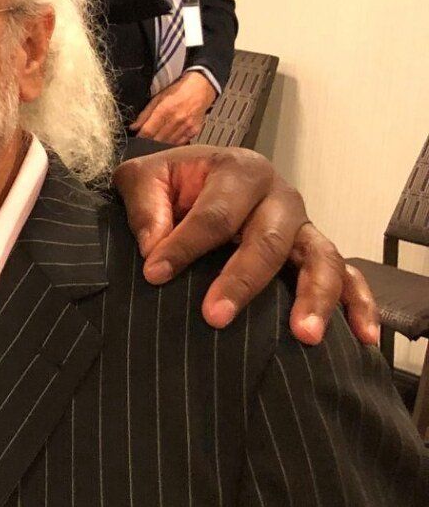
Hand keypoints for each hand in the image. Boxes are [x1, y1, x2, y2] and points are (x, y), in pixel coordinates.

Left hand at [114, 145, 378, 346]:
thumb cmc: (171, 182)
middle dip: (242, 280)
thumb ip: (144, 205)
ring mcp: (303, 225)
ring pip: (319, 259)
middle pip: (269, 240)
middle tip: (215, 317)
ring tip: (303, 335)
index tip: (154, 275)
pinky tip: (361, 336)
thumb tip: (154, 248)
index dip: (184, 245)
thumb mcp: (144, 178)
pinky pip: (347, 276)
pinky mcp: (315, 251)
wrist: (196, 178)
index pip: (214, 213)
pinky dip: (358, 303)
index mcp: (239, 170)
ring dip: (314, 297)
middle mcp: (279, 196)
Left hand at [129, 70, 217, 143]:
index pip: (148, 131)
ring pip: (168, 143)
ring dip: (159, 145)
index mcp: (164, 110)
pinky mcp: (194, 131)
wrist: (200, 89)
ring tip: (154, 143)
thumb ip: (144, 114)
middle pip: (157, 139)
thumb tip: (133, 127)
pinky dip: (172, 144)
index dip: (140, 137)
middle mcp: (176, 120)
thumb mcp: (157, 98)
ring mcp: (186, 127)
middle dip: (148, 142)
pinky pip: (180, 143)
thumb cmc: (178, 92)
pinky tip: (167, 142)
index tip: (136, 139)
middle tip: (143, 143)